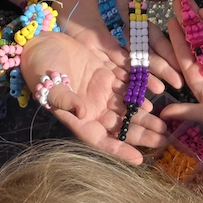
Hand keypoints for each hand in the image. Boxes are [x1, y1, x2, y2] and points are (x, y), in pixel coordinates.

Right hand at [20, 30, 166, 163]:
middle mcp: (91, 109)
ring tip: (164, 127)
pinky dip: (139, 94)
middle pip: (120, 126)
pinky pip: (126, 88)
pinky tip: (153, 100)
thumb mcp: (48, 84)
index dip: (119, 150)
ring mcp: (99, 92)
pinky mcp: (104, 75)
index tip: (138, 159)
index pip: (100, 139)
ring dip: (145, 118)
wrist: (38, 43)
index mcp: (77, 117)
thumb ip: (65, 99)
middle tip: (163, 141)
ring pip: (126, 109)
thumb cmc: (38, 67)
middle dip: (141, 134)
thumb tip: (83, 113)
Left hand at [58, 0, 182, 90]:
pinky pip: (113, 70)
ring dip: (146, 78)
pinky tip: (136, 92)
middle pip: (146, 56)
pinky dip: (125, 81)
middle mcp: (125, 40)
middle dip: (162, 69)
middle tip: (178, 82)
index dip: (167, 50)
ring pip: (132, 66)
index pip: (154, 39)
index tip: (181, 61)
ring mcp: (111, 50)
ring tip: (160, 90)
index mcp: (133, 23)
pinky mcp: (97, 57)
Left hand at [162, 4, 202, 129]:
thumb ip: (186, 111)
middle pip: (191, 39)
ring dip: (196, 18)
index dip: (175, 38)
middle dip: (183, 22)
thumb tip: (162, 115)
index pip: (181, 54)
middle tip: (174, 3)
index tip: (168, 23)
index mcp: (194, 77)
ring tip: (187, 1)